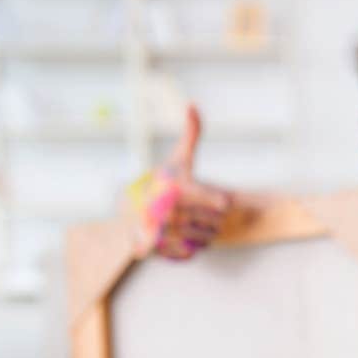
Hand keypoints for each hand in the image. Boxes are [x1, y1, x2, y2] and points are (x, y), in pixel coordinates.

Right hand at [132, 104, 232, 259]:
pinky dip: (192, 246)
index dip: (217, 200)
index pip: (206, 198)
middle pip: (214, 221)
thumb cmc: (164, 181)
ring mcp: (162, 233)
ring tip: (187, 220)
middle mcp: (168, 212)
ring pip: (206, 239)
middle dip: (211, 216)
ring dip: (203, 232)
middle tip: (193, 208)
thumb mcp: (178, 159)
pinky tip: (181, 234)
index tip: (225, 202)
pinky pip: (192, 252)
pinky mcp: (158, 251)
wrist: (132, 208)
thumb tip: (192, 104)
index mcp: (177, 189)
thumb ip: (191, 134)